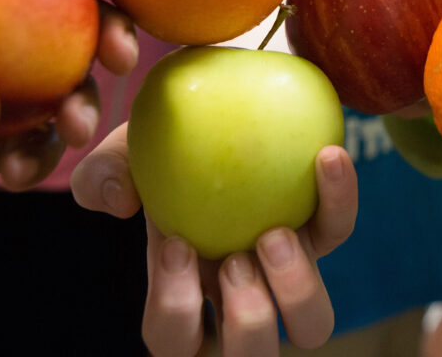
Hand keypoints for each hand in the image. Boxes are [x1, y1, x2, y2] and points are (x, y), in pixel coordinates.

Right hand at [71, 127, 357, 355]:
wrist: (216, 108)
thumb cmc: (157, 151)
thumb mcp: (121, 157)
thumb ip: (103, 174)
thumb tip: (116, 199)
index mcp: (183, 291)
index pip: (175, 341)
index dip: (176, 310)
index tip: (177, 247)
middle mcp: (238, 295)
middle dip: (248, 321)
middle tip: (237, 260)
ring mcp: (284, 270)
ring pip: (312, 327)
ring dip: (296, 290)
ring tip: (276, 235)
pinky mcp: (321, 228)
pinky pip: (338, 229)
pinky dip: (338, 199)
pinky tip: (326, 156)